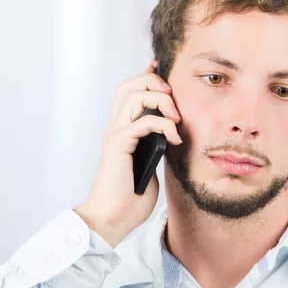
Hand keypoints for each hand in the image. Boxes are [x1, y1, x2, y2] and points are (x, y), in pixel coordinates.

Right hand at [74, 60, 181, 247]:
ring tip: (176, 118)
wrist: (111, 220)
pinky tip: (174, 138)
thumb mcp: (150, 166)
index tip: (162, 67)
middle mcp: (115, 128)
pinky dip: (163, 124)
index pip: (129, 93)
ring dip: (161, 100)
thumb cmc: (129, 199)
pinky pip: (143, 122)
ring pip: (134, 96)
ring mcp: (115, 135)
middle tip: (172, 95)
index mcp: (121, 131)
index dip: (146, 76)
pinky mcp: (119, 146)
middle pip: (128, 85)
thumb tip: (169, 139)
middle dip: (153, 81)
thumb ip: (155, 148)